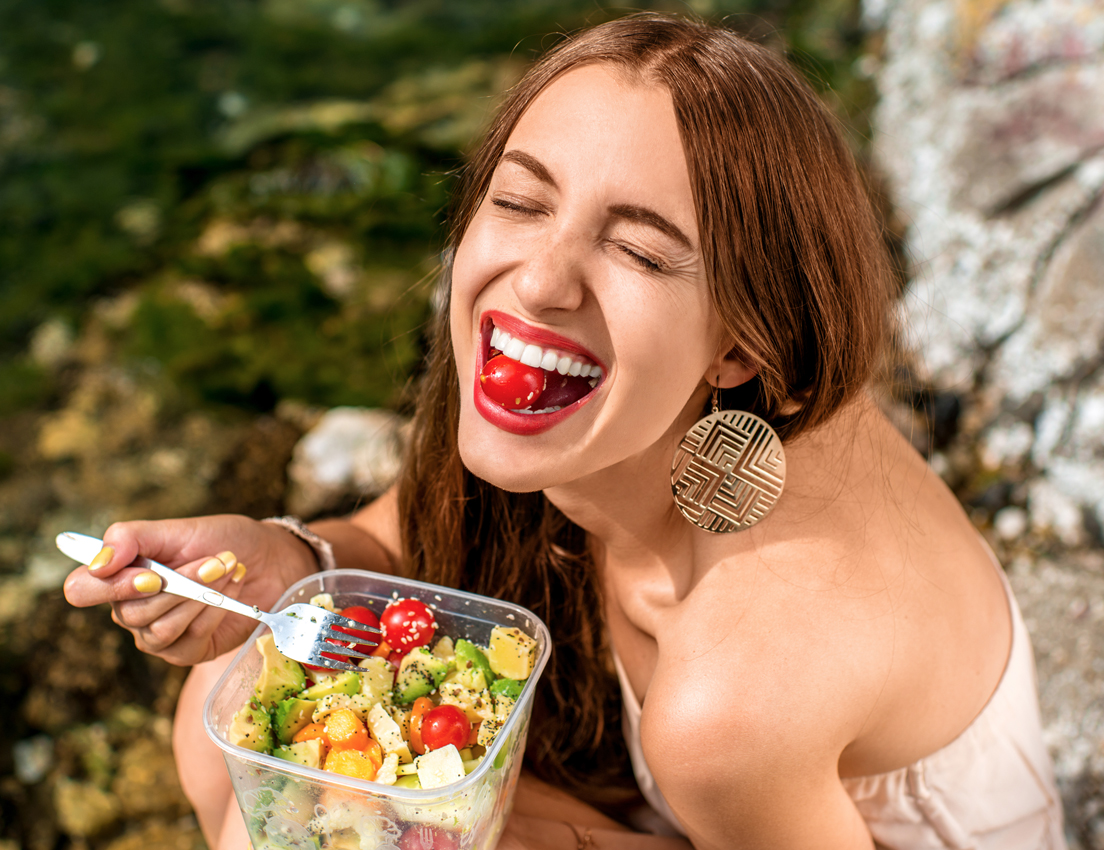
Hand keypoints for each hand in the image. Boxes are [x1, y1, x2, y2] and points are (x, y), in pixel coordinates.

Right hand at [62, 514, 319, 666]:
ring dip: (201, 597)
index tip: (150, 574)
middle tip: (217, 559)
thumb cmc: (220, 540)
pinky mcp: (186, 652)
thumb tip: (98, 562)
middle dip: (181, 583)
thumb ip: (130, 537)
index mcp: (118, 576)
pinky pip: (188, 641)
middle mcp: (130, 610)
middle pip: (130, 612)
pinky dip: (213, 613)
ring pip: (160, 629)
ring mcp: (156, 635)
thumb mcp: (176, 528)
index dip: (109, 586)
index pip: (82, 590)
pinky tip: (231, 594)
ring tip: (228, 570)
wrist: (268, 558)